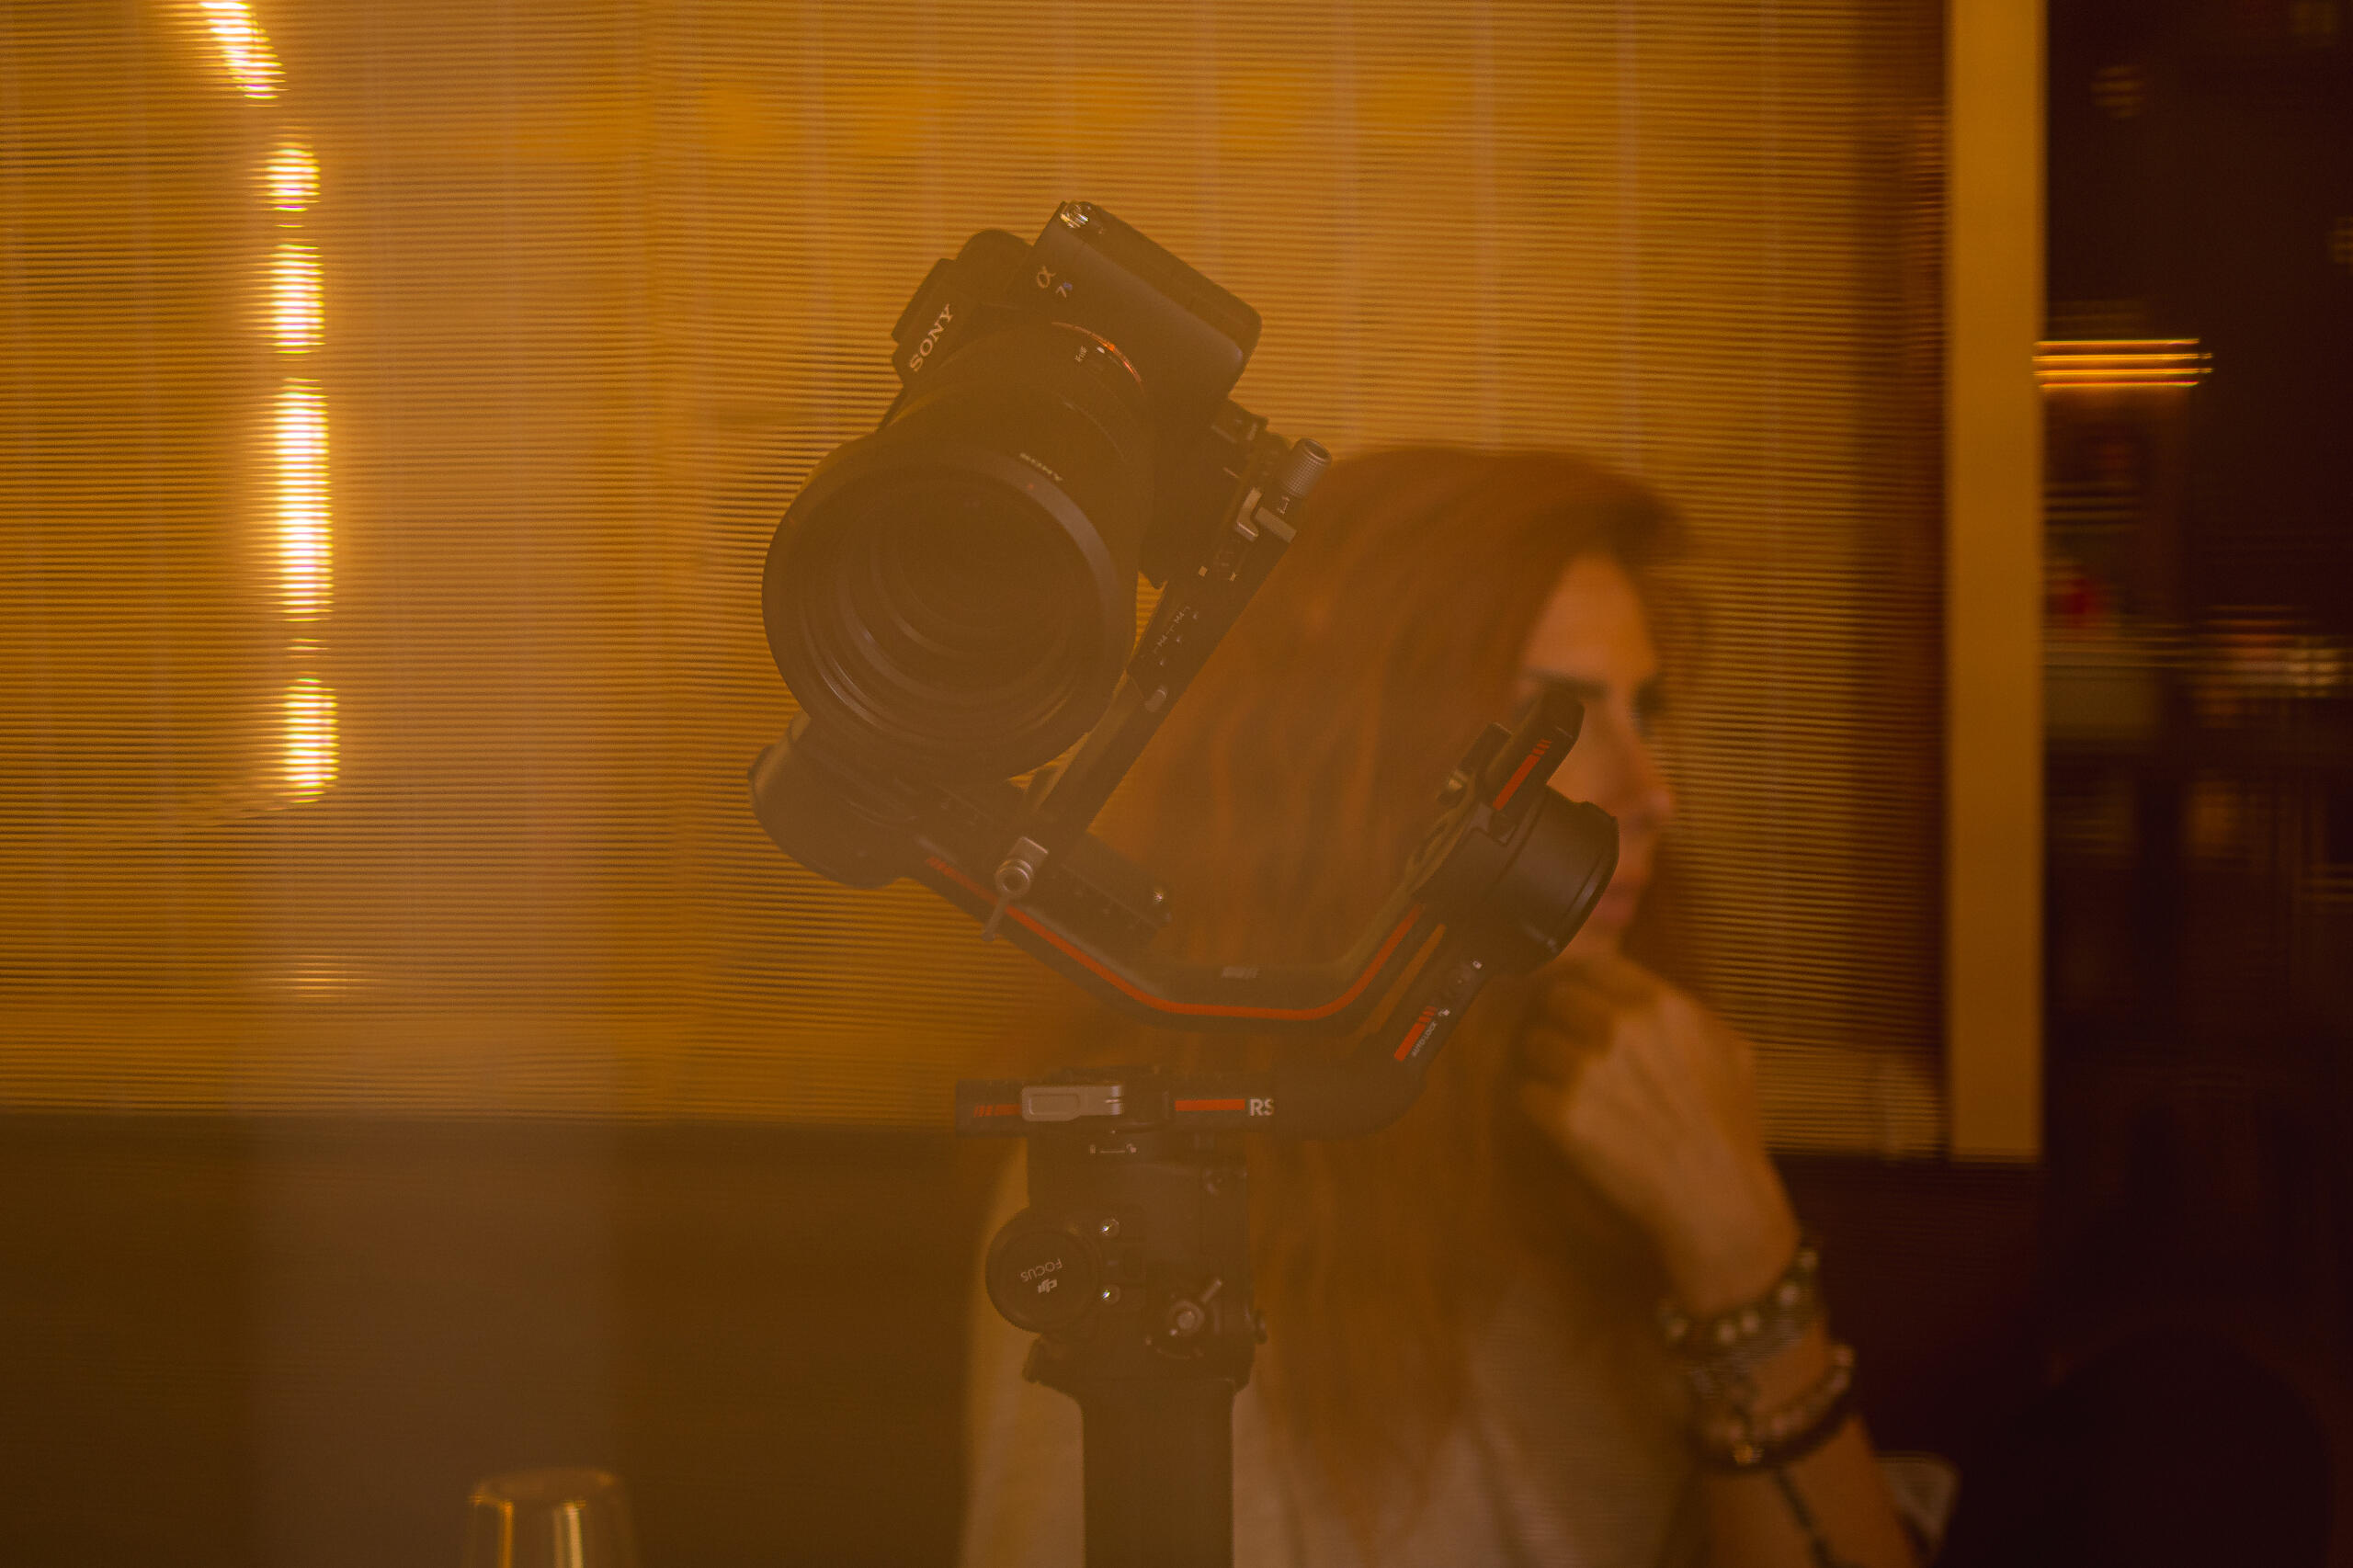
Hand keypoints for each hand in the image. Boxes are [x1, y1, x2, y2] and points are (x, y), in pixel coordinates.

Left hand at [1518, 954, 1799, 1314]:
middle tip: (1571, 1053)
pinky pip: (1528, 1092)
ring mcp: (1589, 1070)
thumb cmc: (1728, 1132)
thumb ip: (1686, 1013)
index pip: (1593, 967)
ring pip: (1535, 1043)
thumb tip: (1646, 993)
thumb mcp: (1731, 1054)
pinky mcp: (1564, 1115)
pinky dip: (1541, 1109)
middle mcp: (1621, 1029)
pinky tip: (1571, 1127)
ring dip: (1547, 1067)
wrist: (1718, 1202)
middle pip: (1556, 999)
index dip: (1580, 985)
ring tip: (1576, 1096)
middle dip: (1561, 1024)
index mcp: (1662, 1007)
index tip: (1577, 1003)